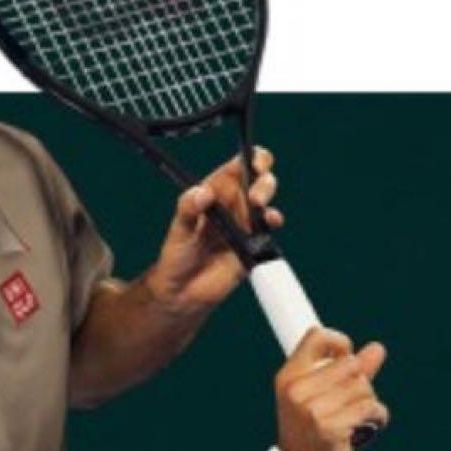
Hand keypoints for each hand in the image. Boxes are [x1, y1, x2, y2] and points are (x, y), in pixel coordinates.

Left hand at [143, 148, 282, 315]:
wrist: (183, 292)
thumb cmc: (176, 256)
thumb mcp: (178, 230)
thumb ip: (188, 208)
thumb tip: (203, 193)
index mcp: (215, 192)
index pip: (238, 166)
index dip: (250, 158)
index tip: (252, 162)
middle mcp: (234, 204)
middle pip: (259, 179)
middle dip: (263, 179)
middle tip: (254, 196)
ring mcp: (246, 223)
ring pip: (266, 201)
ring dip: (267, 196)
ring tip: (258, 206)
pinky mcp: (254, 244)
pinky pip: (270, 227)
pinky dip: (274, 220)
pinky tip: (270, 221)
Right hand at [275, 327, 390, 450]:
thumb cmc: (313, 434)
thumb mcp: (322, 398)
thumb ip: (349, 373)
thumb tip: (377, 348)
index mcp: (288, 378)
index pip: (317, 337)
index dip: (340, 343)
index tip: (344, 359)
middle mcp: (296, 391)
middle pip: (350, 364)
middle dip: (360, 384)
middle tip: (346, 406)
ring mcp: (311, 410)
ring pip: (364, 388)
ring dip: (369, 405)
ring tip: (354, 422)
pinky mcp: (331, 428)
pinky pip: (371, 409)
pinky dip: (376, 420)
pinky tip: (362, 432)